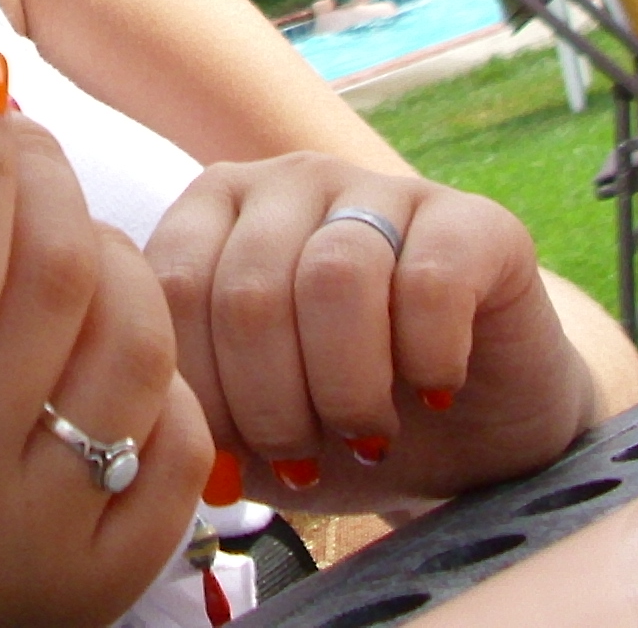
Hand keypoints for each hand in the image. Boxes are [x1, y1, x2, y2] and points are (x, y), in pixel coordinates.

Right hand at [0, 57, 208, 627]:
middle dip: (46, 175)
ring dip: (108, 251)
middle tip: (14, 140)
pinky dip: (156, 361)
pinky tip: (91, 330)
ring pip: (134, 351)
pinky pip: (177, 441)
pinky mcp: (103, 582)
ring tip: (53, 228)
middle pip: (55, 290)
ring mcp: (36, 554)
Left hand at [146, 154, 596, 511]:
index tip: (237, 459)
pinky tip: (434, 389)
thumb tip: (163, 421)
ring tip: (366, 434)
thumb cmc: (333, 424)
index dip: (201, 393)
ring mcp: (384, 186)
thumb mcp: (244, 423)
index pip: (173, 289)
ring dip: (347, 390)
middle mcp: (291, 179)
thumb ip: (190, 404)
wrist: (468, 439)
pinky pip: (432, 283)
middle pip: (250, 291)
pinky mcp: (475, 221)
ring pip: (335, 278)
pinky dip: (428, 360)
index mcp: (215, 207)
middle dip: (271, 408)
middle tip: (305, 456)